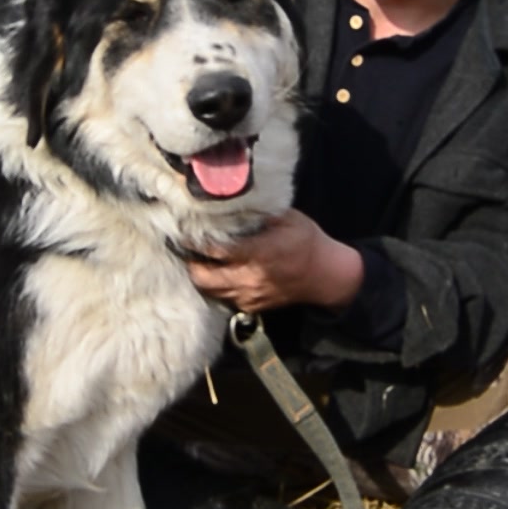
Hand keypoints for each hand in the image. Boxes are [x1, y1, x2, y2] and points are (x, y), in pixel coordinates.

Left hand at [187, 209, 362, 313]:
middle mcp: (251, 277)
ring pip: (209, 290)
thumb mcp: (287, 218)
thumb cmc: (306, 241)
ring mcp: (249, 295)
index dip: (195, 241)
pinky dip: (215, 285)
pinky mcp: (251, 306)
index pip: (215, 250)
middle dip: (191, 261)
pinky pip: (222, 298)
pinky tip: (216, 271)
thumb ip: (258, 213)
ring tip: (196, 258)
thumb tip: (230, 202)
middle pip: (203, 276)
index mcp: (259, 252)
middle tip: (186, 246)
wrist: (324, 276)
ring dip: (200, 275)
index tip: (183, 229)